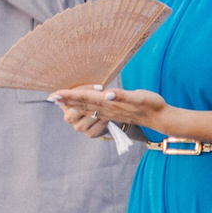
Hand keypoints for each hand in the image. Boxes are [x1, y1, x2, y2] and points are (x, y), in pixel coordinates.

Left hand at [54, 84, 168, 138]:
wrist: (160, 117)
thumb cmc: (151, 105)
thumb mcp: (139, 98)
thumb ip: (123, 96)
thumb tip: (106, 94)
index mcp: (110, 103)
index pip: (85, 98)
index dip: (70, 96)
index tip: (55, 94)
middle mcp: (107, 108)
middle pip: (83, 103)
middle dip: (66, 100)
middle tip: (51, 97)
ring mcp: (110, 111)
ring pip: (88, 108)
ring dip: (73, 104)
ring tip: (59, 101)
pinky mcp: (115, 112)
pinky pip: (96, 110)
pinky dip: (85, 107)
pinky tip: (79, 107)